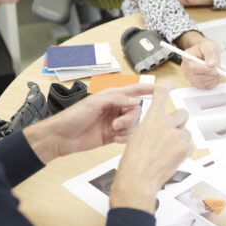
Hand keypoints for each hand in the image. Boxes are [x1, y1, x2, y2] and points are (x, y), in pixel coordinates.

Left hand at [24, 84, 152, 163]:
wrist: (61, 137)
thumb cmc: (72, 117)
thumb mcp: (95, 103)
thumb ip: (117, 99)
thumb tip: (134, 101)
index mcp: (112, 96)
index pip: (135, 90)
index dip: (150, 88)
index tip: (164, 87)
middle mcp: (116, 108)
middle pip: (137, 111)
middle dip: (130, 118)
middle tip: (117, 123)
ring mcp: (115, 122)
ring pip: (134, 125)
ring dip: (126, 129)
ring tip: (112, 131)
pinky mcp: (113, 136)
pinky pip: (128, 136)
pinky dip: (123, 138)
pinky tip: (112, 138)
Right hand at [110, 82, 191, 212]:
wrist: (137, 179)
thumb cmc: (133, 164)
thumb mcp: (136, 139)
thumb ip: (151, 131)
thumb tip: (160, 132)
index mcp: (149, 121)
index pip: (159, 97)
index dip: (166, 87)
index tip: (171, 83)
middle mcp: (163, 124)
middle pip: (182, 114)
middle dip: (181, 123)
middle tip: (175, 134)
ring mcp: (174, 135)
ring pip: (186, 133)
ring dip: (181, 142)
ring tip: (168, 154)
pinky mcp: (183, 146)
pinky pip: (189, 147)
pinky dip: (183, 154)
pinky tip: (172, 160)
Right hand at [176, 31, 221, 89]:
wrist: (205, 52)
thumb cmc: (205, 48)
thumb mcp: (209, 46)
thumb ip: (210, 53)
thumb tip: (212, 64)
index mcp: (186, 58)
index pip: (193, 68)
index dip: (206, 70)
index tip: (216, 69)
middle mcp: (186, 69)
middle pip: (198, 77)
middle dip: (212, 74)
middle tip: (222, 70)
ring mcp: (191, 78)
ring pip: (203, 83)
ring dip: (214, 78)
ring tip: (220, 71)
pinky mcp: (197, 83)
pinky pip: (207, 86)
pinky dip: (214, 82)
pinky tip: (217, 75)